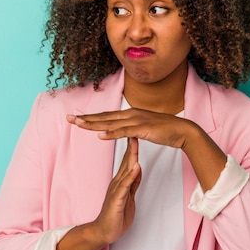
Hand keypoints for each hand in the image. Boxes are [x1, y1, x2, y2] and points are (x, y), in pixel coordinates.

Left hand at [66, 108, 193, 148]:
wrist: (182, 130)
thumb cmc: (165, 130)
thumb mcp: (144, 128)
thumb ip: (132, 128)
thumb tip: (123, 130)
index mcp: (130, 114)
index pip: (106, 116)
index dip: (90, 117)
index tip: (76, 118)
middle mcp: (130, 114)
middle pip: (103, 117)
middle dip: (85, 118)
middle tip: (68, 118)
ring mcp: (136, 120)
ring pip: (110, 123)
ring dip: (93, 124)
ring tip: (78, 125)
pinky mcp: (142, 128)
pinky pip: (123, 132)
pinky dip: (111, 133)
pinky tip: (100, 135)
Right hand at [91, 137, 141, 244]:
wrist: (104, 231)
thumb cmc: (116, 215)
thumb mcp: (128, 196)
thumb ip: (133, 183)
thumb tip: (138, 169)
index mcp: (120, 181)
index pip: (128, 161)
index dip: (133, 147)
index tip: (137, 133)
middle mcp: (117, 182)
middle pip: (126, 161)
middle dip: (132, 145)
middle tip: (135, 128)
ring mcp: (116, 190)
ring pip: (125, 170)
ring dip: (131, 155)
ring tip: (135, 141)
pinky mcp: (117, 199)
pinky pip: (125, 186)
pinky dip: (131, 176)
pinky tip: (136, 167)